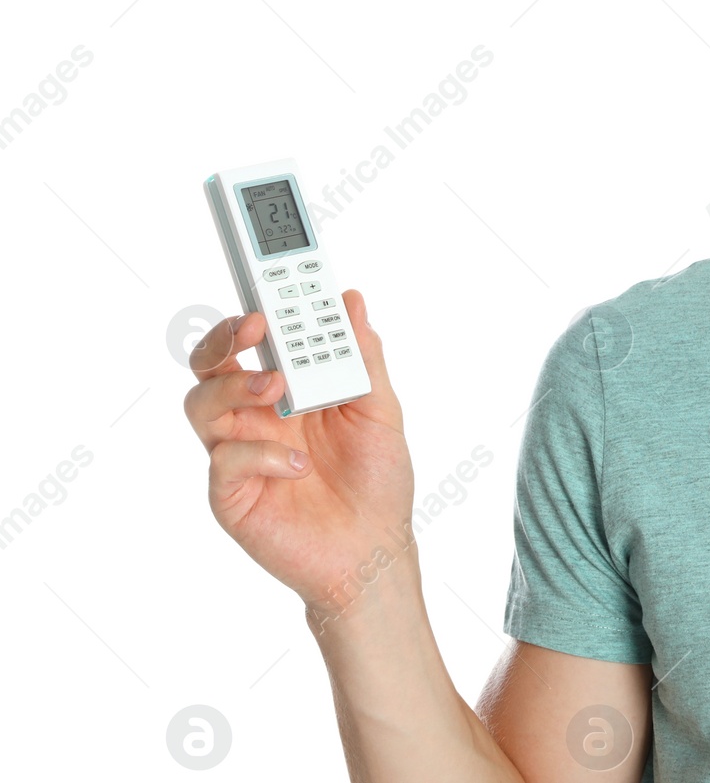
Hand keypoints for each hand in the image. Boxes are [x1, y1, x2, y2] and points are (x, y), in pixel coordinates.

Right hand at [182, 290, 417, 626]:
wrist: (374, 552)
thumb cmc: (376, 482)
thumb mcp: (381, 411)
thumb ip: (363, 358)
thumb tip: (351, 300)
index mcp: (290, 388)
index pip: (256, 339)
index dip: (253, 309)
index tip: (268, 285)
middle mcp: (256, 415)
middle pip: (210, 362)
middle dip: (225, 337)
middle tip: (256, 327)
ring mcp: (239, 452)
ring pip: (201, 404)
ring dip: (236, 385)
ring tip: (279, 389)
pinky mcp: (231, 494)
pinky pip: (224, 461)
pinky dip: (262, 454)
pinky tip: (299, 465)